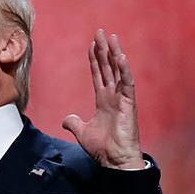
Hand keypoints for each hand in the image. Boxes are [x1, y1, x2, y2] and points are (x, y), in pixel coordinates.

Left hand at [62, 30, 145, 169]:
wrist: (115, 161)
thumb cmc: (104, 148)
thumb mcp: (83, 132)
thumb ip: (74, 123)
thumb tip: (65, 119)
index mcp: (104, 100)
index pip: (98, 74)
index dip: (95, 59)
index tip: (92, 44)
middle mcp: (114, 96)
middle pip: (108, 67)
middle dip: (104, 49)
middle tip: (101, 32)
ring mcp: (122, 98)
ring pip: (118, 71)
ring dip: (115, 53)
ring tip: (112, 37)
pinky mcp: (129, 104)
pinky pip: (127, 83)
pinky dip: (125, 70)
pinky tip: (121, 57)